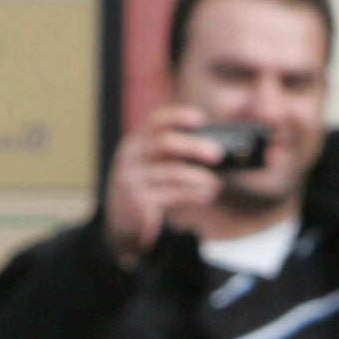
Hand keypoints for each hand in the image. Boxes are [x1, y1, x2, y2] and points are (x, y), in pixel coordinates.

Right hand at [104, 105, 227, 266]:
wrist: (121, 222)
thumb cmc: (145, 188)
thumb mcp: (150, 165)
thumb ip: (171, 154)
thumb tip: (211, 150)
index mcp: (135, 142)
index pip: (156, 121)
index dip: (178, 117)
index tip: (201, 119)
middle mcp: (131, 156)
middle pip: (165, 143)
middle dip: (194, 147)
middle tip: (217, 154)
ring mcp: (133, 179)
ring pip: (172, 172)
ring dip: (199, 177)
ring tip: (217, 183)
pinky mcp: (140, 201)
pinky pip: (174, 195)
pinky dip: (194, 195)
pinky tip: (207, 195)